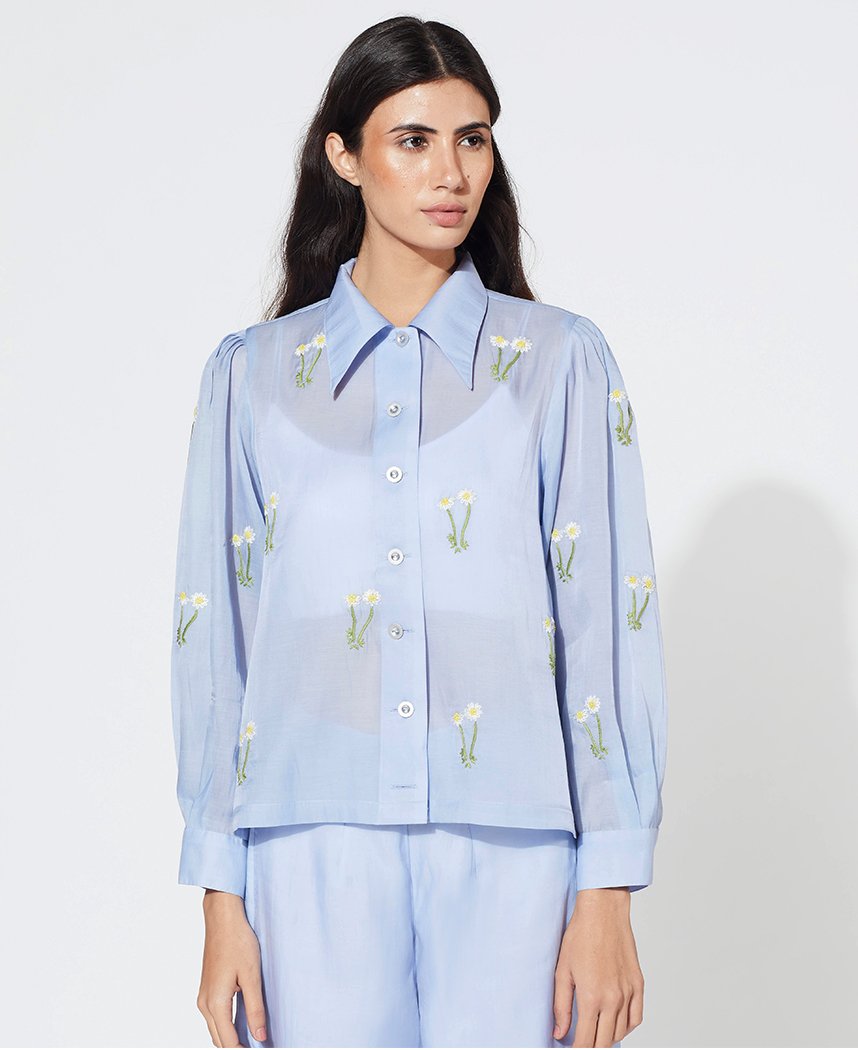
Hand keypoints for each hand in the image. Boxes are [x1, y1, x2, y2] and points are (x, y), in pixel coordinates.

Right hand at [197, 889, 266, 1047]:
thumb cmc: (238, 942)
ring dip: (231, 1037)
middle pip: (219, 1039)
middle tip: (258, 1045)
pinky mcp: (207, 989)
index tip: (261, 1049)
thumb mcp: (252, 976)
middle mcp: (204, 1003)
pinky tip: (243, 1022)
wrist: (222, 918)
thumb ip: (255, 1009)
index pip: (228, 1042)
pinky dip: (226, 1025)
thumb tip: (260, 1036)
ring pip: (216, 1029)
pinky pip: (215, 1016)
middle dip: (236, 1047)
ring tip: (253, 1038)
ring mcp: (203, 996)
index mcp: (215, 1003)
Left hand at [553, 888, 643, 1046]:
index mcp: (591, 997)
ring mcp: (628, 993)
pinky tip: (614, 1023)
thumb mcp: (562, 971)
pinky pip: (636, 1018)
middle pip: (604, 1042)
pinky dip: (626, 1027)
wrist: (604, 912)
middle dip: (591, 1047)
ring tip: (594, 1031)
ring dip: (607, 1037)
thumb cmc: (581, 935)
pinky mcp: (638, 984)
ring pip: (620, 1033)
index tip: (572, 1049)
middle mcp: (613, 999)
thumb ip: (561, 1006)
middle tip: (582, 1042)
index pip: (585, 1042)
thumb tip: (559, 1032)